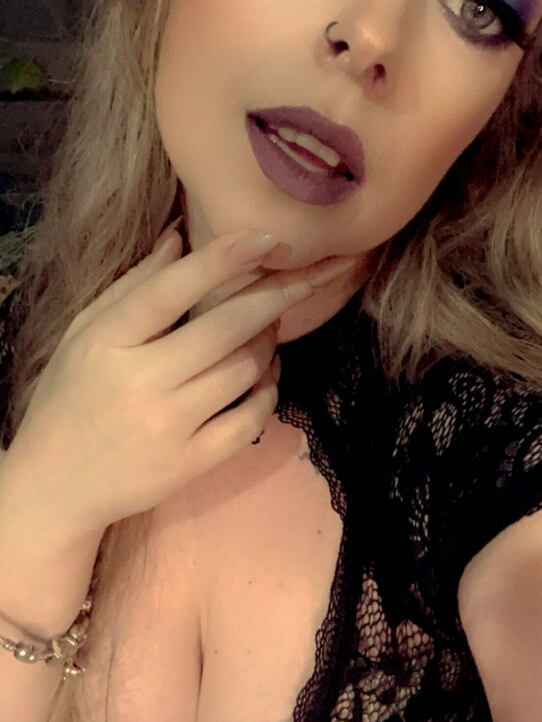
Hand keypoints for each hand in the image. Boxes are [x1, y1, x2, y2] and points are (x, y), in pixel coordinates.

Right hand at [4, 228, 352, 541]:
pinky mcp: (191, 464)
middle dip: (275, 296)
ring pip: (244, 371)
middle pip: (224, 330)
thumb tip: (178, 238)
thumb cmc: (71, 397)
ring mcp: (168, 427)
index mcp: (108, 342)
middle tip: (305, 275)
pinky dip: (268, 391)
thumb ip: (134, 286)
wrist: (56, 484)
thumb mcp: (86, 334)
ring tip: (269, 326)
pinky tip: (266, 374)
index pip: (169, 292)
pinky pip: (249, 420)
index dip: (220, 261)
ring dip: (269, 341)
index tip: (266, 237)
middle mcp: (141, 384)